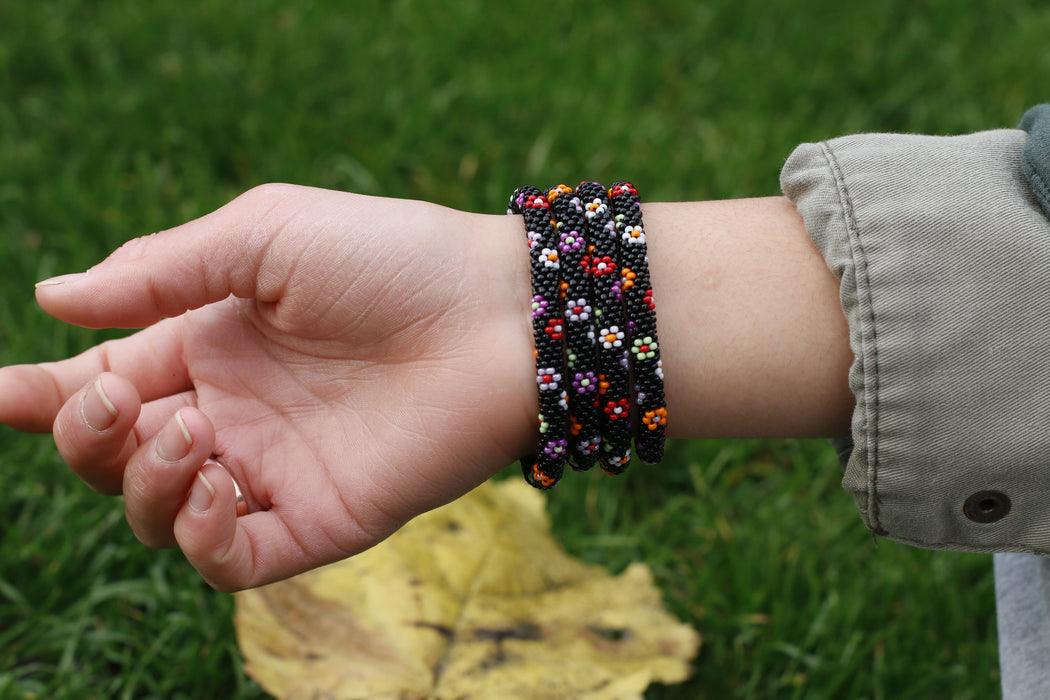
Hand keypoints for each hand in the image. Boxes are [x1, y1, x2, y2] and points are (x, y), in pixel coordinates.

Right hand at [0, 184, 535, 590]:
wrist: (499, 313)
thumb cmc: (391, 258)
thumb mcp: (265, 236)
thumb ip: (161, 272)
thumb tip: (52, 297)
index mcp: (212, 344)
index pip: (103, 380)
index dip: (42, 393)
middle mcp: (234, 413)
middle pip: (113, 454)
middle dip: (83, 434)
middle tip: (111, 399)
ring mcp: (273, 470)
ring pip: (156, 511)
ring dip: (139, 478)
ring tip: (190, 425)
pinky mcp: (318, 518)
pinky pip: (227, 559)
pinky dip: (195, 533)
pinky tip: (212, 480)